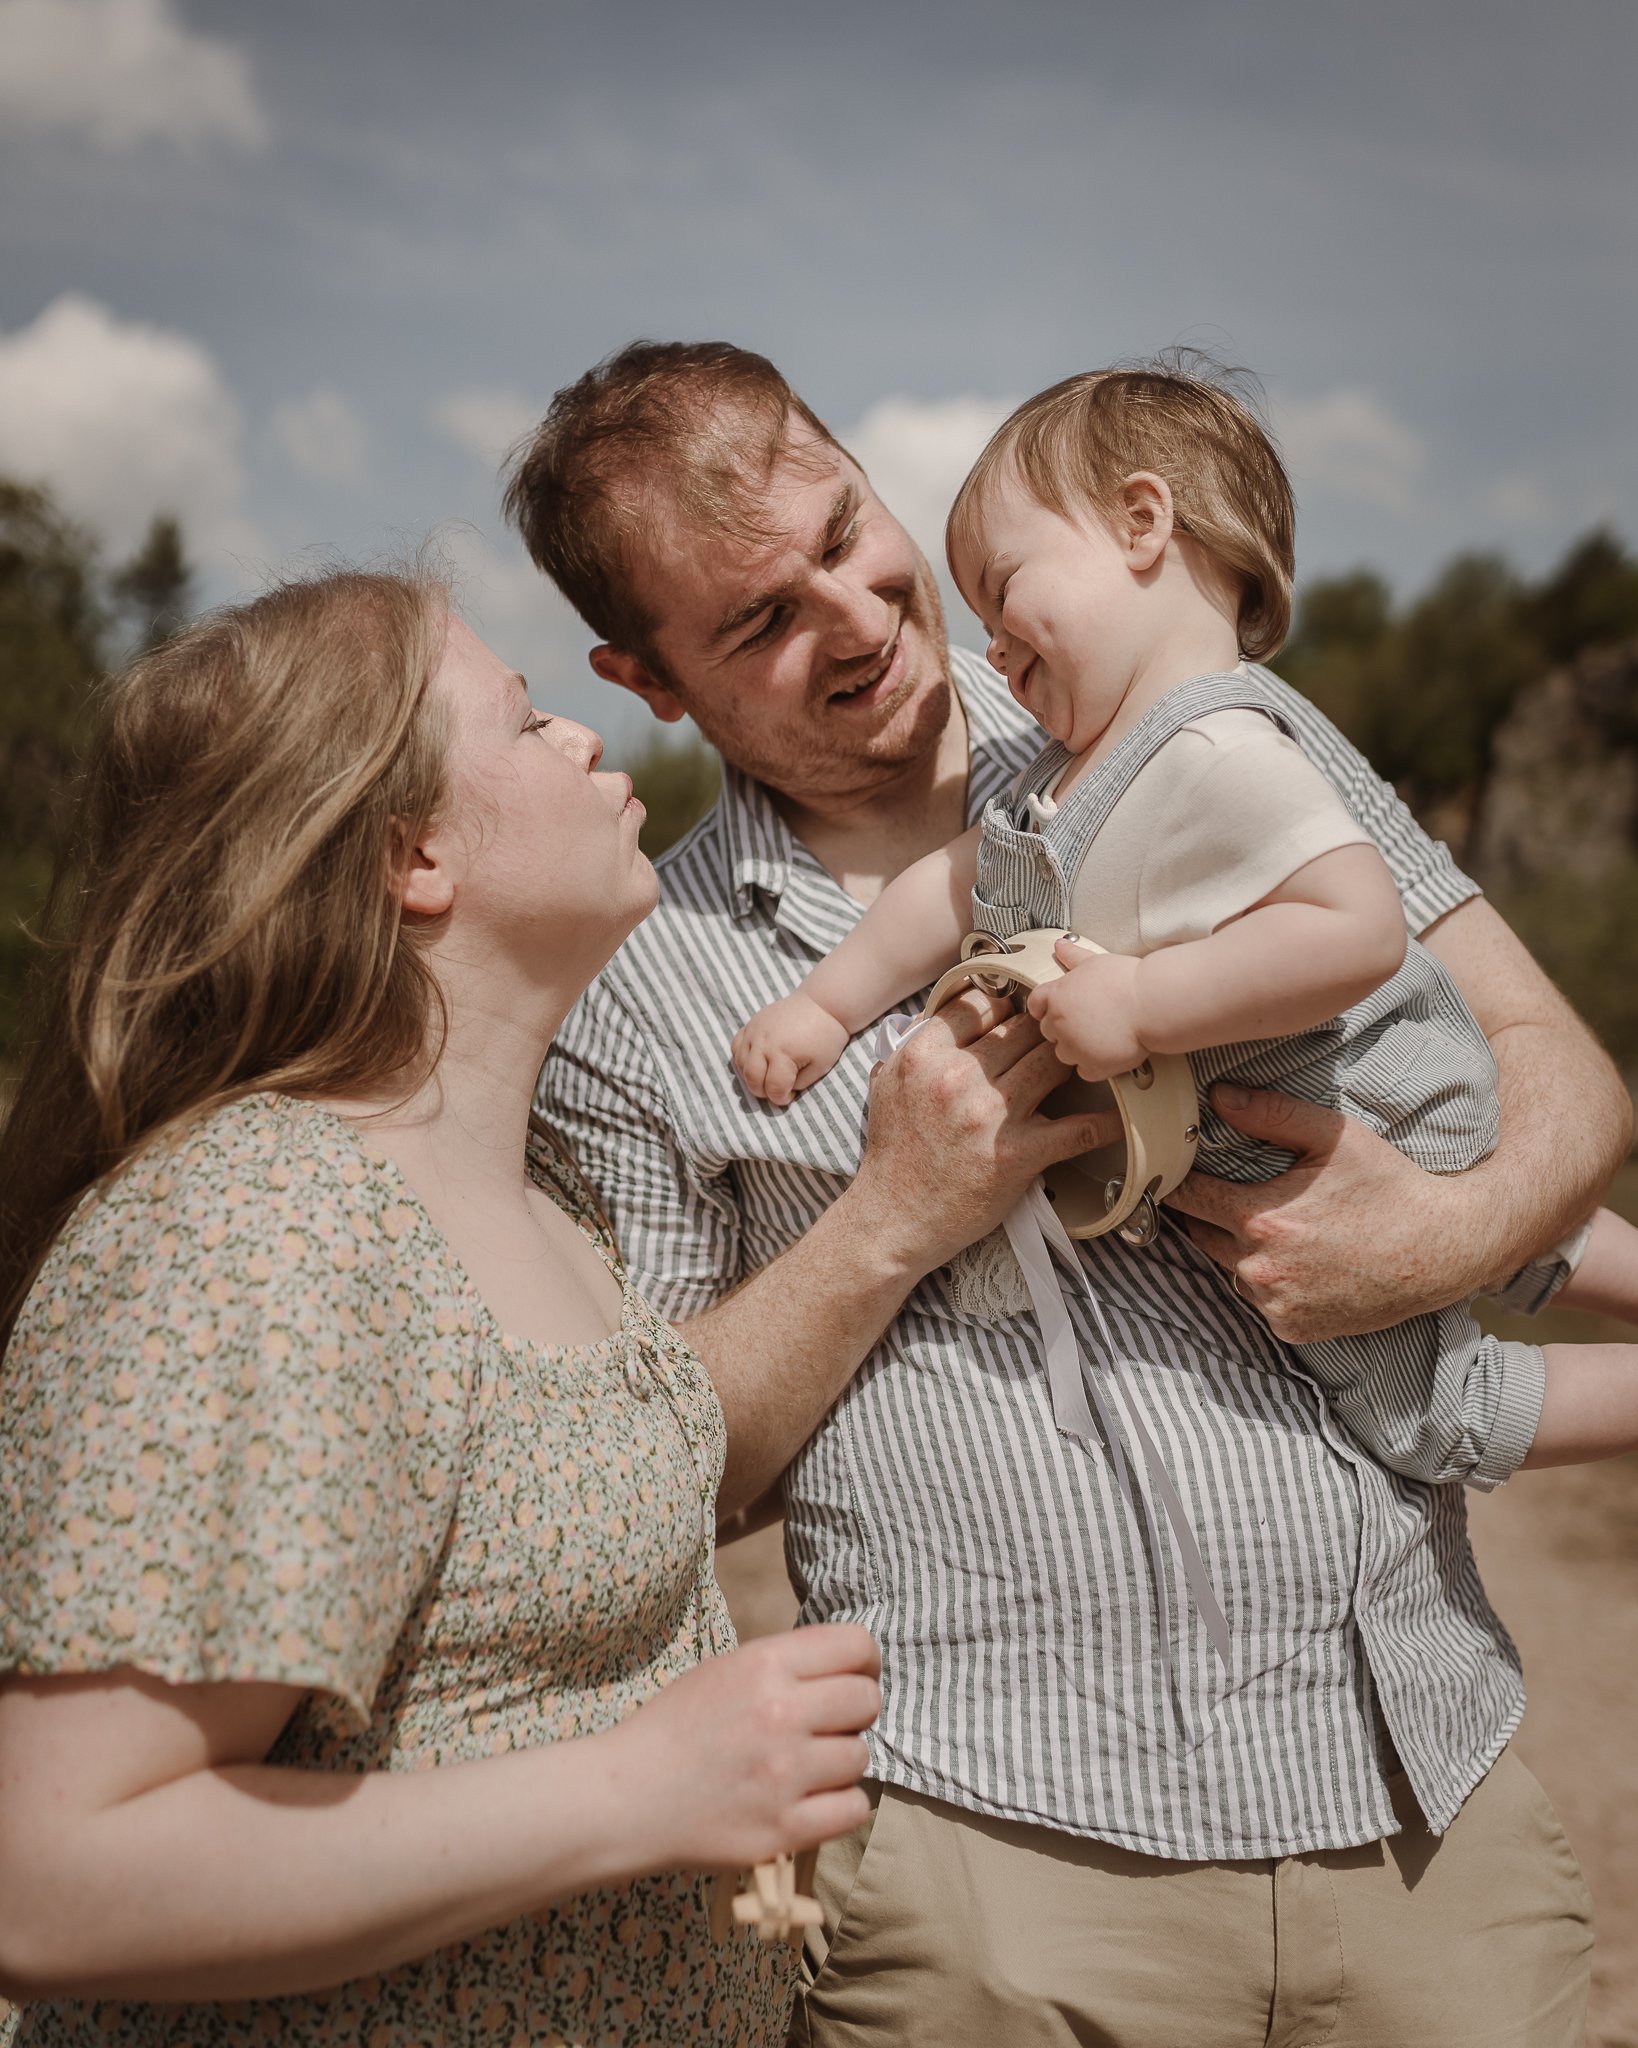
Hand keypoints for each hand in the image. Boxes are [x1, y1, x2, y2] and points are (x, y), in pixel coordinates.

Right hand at [611, 1625, 880, 1870]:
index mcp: (764, 1665)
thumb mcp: (726, 1670)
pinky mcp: (784, 1829)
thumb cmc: (676, 1728)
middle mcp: (780, 1714)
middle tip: (829, 1725)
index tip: (857, 1675)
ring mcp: (784, 1775)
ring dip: (842, 1761)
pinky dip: (840, 1804)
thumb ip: (786, 1665)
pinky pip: (854, 1809)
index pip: (856, 1645)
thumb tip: (848, 1669)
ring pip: (861, 1757)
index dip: (865, 1661)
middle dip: (855, 1711)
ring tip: (807, 1765)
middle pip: (867, 1701)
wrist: (626, 1796)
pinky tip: (811, 1799)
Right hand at [732, 994, 851, 1105]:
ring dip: (752, 1077)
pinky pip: (736, 1046)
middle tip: (778, 1089)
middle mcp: (764, 1043)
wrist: (822, 1004)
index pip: (773, 1088)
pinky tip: (757, 1062)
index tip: (791, 1096)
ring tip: (769, 1076)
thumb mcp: (820, 1067)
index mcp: (783, 1054)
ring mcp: (754, 1031)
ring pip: (740, 1064)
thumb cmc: (826, 1037)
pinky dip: (743, 1059)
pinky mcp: (751, 1023)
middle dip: (764, 1092)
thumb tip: (781, 1089)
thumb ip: (798, 1083)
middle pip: (752, 1079)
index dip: (781, 1099)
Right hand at [850, 986, 1122, 1277]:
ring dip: (1073, 1058)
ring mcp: (991, 1115)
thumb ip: (912, 1048)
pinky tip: (1121, 1114)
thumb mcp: (886, 1086)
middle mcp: (957, 1078)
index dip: (1004, 1002)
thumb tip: (939, 1018)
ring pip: (1051, 1063)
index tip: (1018, 1009)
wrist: (894, 1217)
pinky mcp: (1018, 1154)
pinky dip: (1102, 1122)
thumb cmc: (893, 1154)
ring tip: (1088, 1056)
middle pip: (1020, 1029)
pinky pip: (1075, 1129)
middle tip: (1062, 1028)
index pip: (978, 1004)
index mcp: (924, 1056)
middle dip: (1044, 1027)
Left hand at [1025, 937, 1147, 1082]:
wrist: (1152, 1004)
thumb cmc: (1127, 981)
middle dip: (1064, 1027)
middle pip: (1048, 1031)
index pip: (1035, 1005)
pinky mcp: (1092, 1066)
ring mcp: (1074, 1047)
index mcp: (1056, 996)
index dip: (1047, 1006)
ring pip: (1064, 1054)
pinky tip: (1109, 1051)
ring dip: (1078, 1048)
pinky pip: (1084, 1072)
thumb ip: (1073, 956)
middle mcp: (1059, 1023)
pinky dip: (1094, 1066)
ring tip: (1102, 1035)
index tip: (1060, 1008)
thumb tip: (1061, 946)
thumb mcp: (1095, 961)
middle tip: (1089, 1020)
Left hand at [1165, 1082, 1492, 1342]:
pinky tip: (1301, 1261)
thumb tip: (1218, 1097)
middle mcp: (1261, 1268)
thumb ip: (1270, 1114)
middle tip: (1233, 1192)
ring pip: (1230, 1269)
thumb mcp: (1334, 1136)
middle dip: (1211, 1212)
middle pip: (1201, 1234)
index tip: (1177, 1168)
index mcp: (1261, 1219)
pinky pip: (1260, 1300)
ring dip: (1239, 1250)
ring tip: (1280, 1227)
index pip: (1187, 1197)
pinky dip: (1269, 1282)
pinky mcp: (1293, 1328)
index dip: (1178, 1179)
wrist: (1444, 1249)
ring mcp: (1276, 1303)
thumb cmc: (1390, 1187)